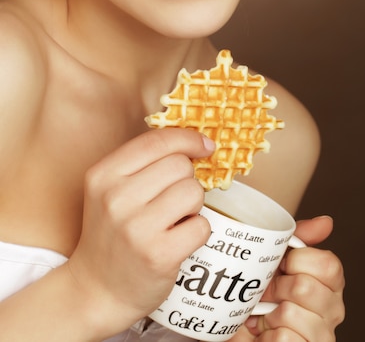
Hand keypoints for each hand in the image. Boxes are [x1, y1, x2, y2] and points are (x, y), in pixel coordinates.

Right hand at [66, 128, 214, 335]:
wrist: (96, 291)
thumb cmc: (112, 233)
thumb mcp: (110, 190)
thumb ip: (144, 163)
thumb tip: (199, 141)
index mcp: (103, 175)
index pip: (157, 141)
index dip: (188, 138)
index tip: (204, 146)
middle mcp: (116, 198)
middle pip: (180, 165)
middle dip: (185, 180)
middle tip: (171, 201)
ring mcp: (136, 228)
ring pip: (193, 192)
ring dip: (193, 206)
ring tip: (174, 220)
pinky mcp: (159, 255)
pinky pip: (202, 226)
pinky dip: (197, 232)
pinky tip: (178, 240)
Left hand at [236, 216, 344, 341]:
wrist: (238, 328)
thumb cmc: (263, 296)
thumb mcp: (277, 261)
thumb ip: (299, 239)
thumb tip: (325, 222)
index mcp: (331, 284)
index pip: (328, 264)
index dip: (297, 261)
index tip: (283, 266)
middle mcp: (333, 311)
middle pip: (305, 286)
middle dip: (277, 287)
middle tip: (269, 293)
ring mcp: (321, 336)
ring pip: (290, 312)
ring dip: (269, 313)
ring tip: (266, 315)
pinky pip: (284, 338)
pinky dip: (266, 335)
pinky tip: (266, 334)